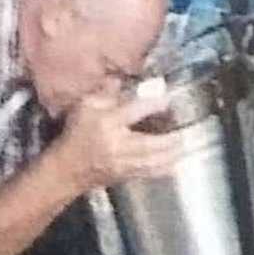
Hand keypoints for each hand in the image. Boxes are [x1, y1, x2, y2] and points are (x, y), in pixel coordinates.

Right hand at [52, 94, 181, 190]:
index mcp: (107, 123)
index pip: (133, 112)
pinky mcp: (127, 175)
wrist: (67, 168)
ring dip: (173, 153)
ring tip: (185, 145)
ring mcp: (123, 163)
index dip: (154, 105)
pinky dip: (165, 168)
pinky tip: (175, 162)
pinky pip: (151, 173)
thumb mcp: (84, 108)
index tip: (169, 99)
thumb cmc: (75, 134)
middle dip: (172, 138)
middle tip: (186, 129)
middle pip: (151, 143)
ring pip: (154, 161)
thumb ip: (104, 93)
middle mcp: (118, 144)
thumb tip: (121, 79)